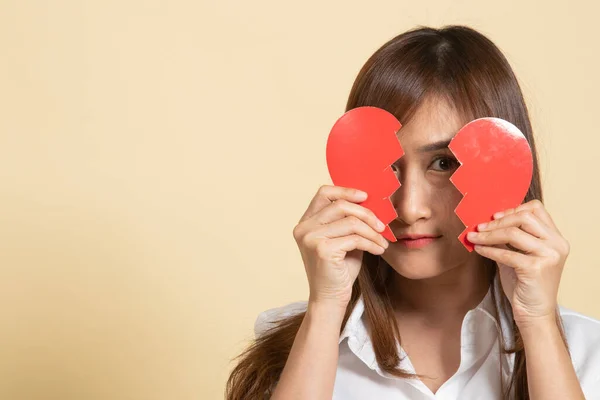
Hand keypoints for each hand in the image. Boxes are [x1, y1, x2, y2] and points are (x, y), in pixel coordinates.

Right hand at [293, 185, 388, 309]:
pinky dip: (371, 243)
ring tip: (382, 242)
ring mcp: (311, 238)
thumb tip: (370, 202)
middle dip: (366, 213)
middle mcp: (304, 228)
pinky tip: (378, 250)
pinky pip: (355, 238)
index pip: (323, 193)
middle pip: (340, 205)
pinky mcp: (322, 250)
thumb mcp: (343, 238)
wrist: (331, 298)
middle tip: (381, 226)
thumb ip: (348, 220)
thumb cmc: (339, 269)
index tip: (365, 197)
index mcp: (306, 222)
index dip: (346, 190)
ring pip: (351, 222)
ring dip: (372, 232)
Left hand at [466, 199, 569, 328]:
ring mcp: (549, 256)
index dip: (513, 209)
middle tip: (479, 227)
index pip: (537, 209)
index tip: (494, 217)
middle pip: (524, 217)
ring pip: (513, 233)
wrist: (534, 313)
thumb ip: (510, 239)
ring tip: (474, 237)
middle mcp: (557, 244)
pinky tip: (479, 250)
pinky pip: (506, 253)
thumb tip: (487, 223)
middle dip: (497, 221)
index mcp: (556, 238)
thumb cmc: (526, 285)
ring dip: (489, 234)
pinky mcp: (536, 268)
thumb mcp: (520, 255)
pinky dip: (489, 250)